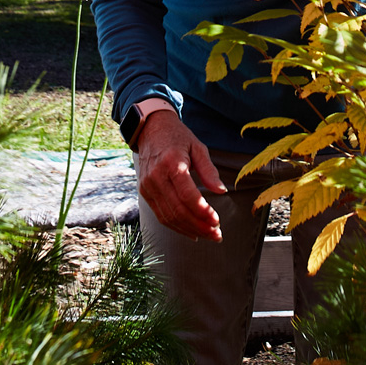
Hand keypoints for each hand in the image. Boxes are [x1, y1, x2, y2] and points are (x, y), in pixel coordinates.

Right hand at [133, 105, 223, 240]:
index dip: (202, 211)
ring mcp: (148, 186)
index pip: (187, 195)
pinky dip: (176, 226)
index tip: (217, 221)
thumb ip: (209, 170)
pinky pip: (160, 215)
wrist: (150, 129)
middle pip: (178, 210)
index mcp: (172, 163)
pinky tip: (191, 232)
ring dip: (189, 230)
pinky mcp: (144, 192)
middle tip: (217, 234)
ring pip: (168, 216)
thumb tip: (221, 191)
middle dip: (199, 226)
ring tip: (208, 235)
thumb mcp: (198, 147)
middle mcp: (156, 177)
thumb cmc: (177, 138)